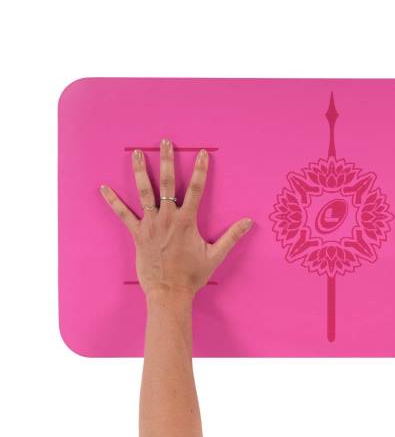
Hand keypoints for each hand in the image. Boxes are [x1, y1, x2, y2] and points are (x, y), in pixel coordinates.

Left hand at [99, 139, 251, 306]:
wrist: (169, 293)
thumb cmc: (192, 275)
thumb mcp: (215, 255)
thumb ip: (232, 237)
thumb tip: (248, 222)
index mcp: (186, 221)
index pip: (197, 189)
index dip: (200, 170)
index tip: (202, 154)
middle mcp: (167, 218)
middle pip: (167, 184)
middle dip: (167, 161)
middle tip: (164, 143)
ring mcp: (150, 225)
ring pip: (144, 193)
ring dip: (141, 172)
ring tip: (137, 154)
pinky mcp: (137, 234)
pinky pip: (123, 215)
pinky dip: (113, 201)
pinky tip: (103, 189)